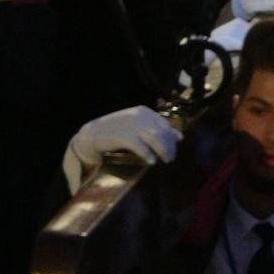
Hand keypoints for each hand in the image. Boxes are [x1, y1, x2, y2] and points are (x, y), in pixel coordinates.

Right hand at [62, 105, 179, 192]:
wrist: (93, 133)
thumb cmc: (118, 131)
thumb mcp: (138, 126)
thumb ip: (156, 129)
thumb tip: (179, 137)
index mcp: (144, 111)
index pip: (165, 124)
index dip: (172, 137)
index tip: (176, 148)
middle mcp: (140, 116)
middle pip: (162, 132)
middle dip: (169, 146)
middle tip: (171, 159)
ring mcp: (132, 125)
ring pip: (155, 138)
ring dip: (163, 150)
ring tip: (165, 161)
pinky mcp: (123, 136)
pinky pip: (140, 146)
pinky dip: (147, 154)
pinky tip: (151, 161)